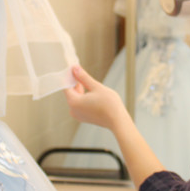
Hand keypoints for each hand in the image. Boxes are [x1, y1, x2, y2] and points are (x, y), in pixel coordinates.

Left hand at [65, 64, 165, 187]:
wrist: (122, 125)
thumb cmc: (111, 106)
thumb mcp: (98, 87)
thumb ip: (84, 78)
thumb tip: (74, 67)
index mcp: (74, 102)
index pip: (67, 84)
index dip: (70, 74)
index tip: (73, 65)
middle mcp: (74, 110)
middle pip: (72, 92)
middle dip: (77, 82)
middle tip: (82, 70)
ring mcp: (81, 116)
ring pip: (78, 98)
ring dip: (84, 90)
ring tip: (92, 82)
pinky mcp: (89, 118)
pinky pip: (84, 104)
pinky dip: (88, 97)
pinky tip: (97, 93)